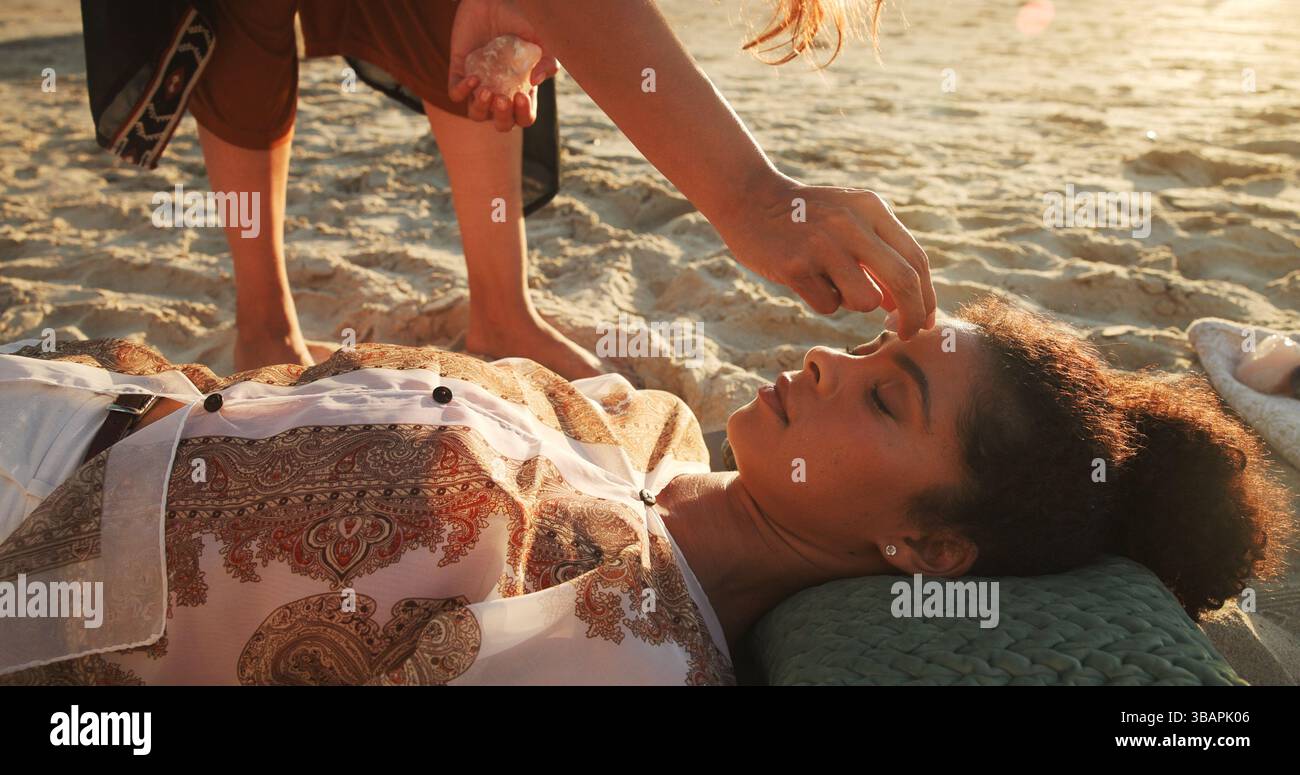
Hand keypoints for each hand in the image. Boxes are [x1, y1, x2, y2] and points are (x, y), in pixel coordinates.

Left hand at [448, 0, 557, 131]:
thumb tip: (536, 81)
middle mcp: (500, 90)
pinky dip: (462, 90)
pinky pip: (455, 94)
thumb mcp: (541, 38)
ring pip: (476, 115)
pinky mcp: (459, 70)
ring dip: (481, 109)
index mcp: (522, 88)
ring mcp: (479, 83)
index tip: (522, 95)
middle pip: (502, 124)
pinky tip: (473, 77)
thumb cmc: (521, 18)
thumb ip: (548, 59)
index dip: (523, 114)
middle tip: (502, 98)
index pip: (524, 118)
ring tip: (486, 90)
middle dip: (502, 117)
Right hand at [715, 172, 936, 338]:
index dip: (925, 297)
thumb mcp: (849, 219)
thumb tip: (904, 306)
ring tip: (832, 283)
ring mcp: (822, 244)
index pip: (916, 259)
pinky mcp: (796, 266)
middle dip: (912, 316)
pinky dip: (822, 300)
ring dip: (854, 303)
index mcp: (872, 208)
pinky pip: (828, 305)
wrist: (750, 199)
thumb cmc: (807, 218)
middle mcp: (851, 223)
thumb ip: (880, 254)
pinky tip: (805, 278)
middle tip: (905, 333)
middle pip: (904, 281)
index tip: (922, 322)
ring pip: (865, 300)